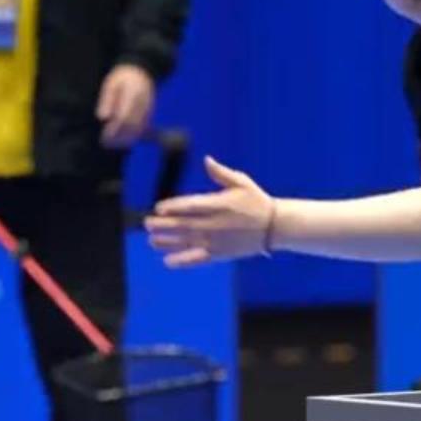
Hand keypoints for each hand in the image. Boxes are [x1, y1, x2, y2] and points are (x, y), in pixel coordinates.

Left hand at [97, 64, 155, 147]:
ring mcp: (149, 108)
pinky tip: (123, 140)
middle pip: (132, 125)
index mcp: (132, 94)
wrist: (142, 70)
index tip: (103, 136)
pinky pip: (143, 127)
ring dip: (126, 139)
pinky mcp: (150, 112)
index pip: (123, 116)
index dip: (114, 129)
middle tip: (105, 143)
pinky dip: (134, 135)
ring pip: (139, 129)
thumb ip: (107, 100)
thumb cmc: (122, 78)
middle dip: (119, 137)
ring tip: (113, 144)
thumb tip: (102, 118)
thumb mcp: (111, 84)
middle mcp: (143, 103)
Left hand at [145, 156, 273, 267]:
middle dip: (163, 225)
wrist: (274, 225)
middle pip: (183, 224)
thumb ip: (221, 173)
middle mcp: (215, 223)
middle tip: (147, 224)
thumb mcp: (242, 182)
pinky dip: (182, 261)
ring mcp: (216, 241)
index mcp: (219, 204)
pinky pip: (197, 258)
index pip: (190, 206)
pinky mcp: (220, 254)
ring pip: (186, 242)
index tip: (158, 208)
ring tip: (152, 240)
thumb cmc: (256, 201)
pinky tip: (167, 261)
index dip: (172, 207)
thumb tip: (207, 160)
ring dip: (167, 242)